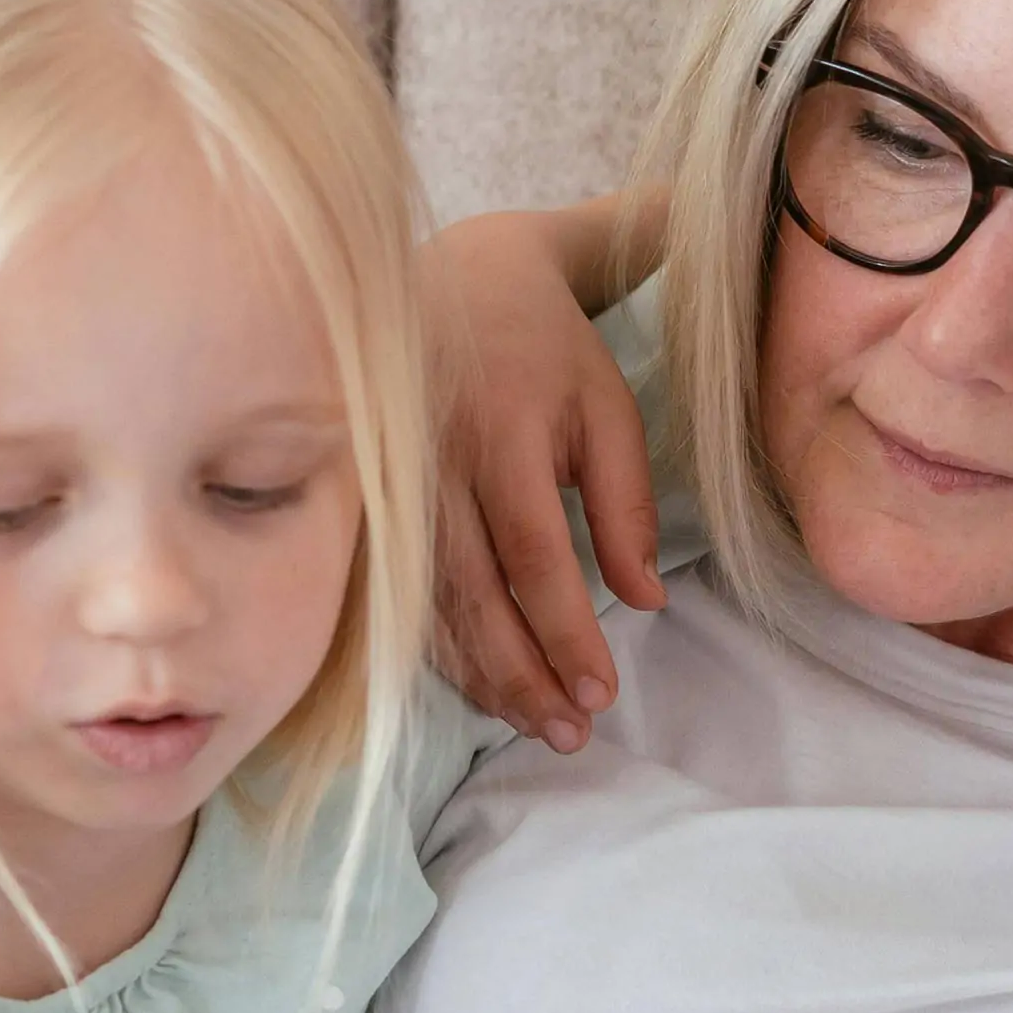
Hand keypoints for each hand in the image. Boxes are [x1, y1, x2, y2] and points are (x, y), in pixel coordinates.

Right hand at [427, 206, 666, 751]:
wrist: (457, 279)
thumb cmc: (547, 350)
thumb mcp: (608, 407)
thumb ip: (627, 502)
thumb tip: (644, 600)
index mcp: (499, 432)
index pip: (532, 555)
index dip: (565, 632)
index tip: (602, 693)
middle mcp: (432, 464)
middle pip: (471, 595)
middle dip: (521, 675)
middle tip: (570, 733)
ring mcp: (388, 485)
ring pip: (428, 603)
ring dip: (481, 675)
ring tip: (537, 724)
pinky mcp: (368, 502)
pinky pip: (399, 590)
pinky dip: (439, 647)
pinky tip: (480, 685)